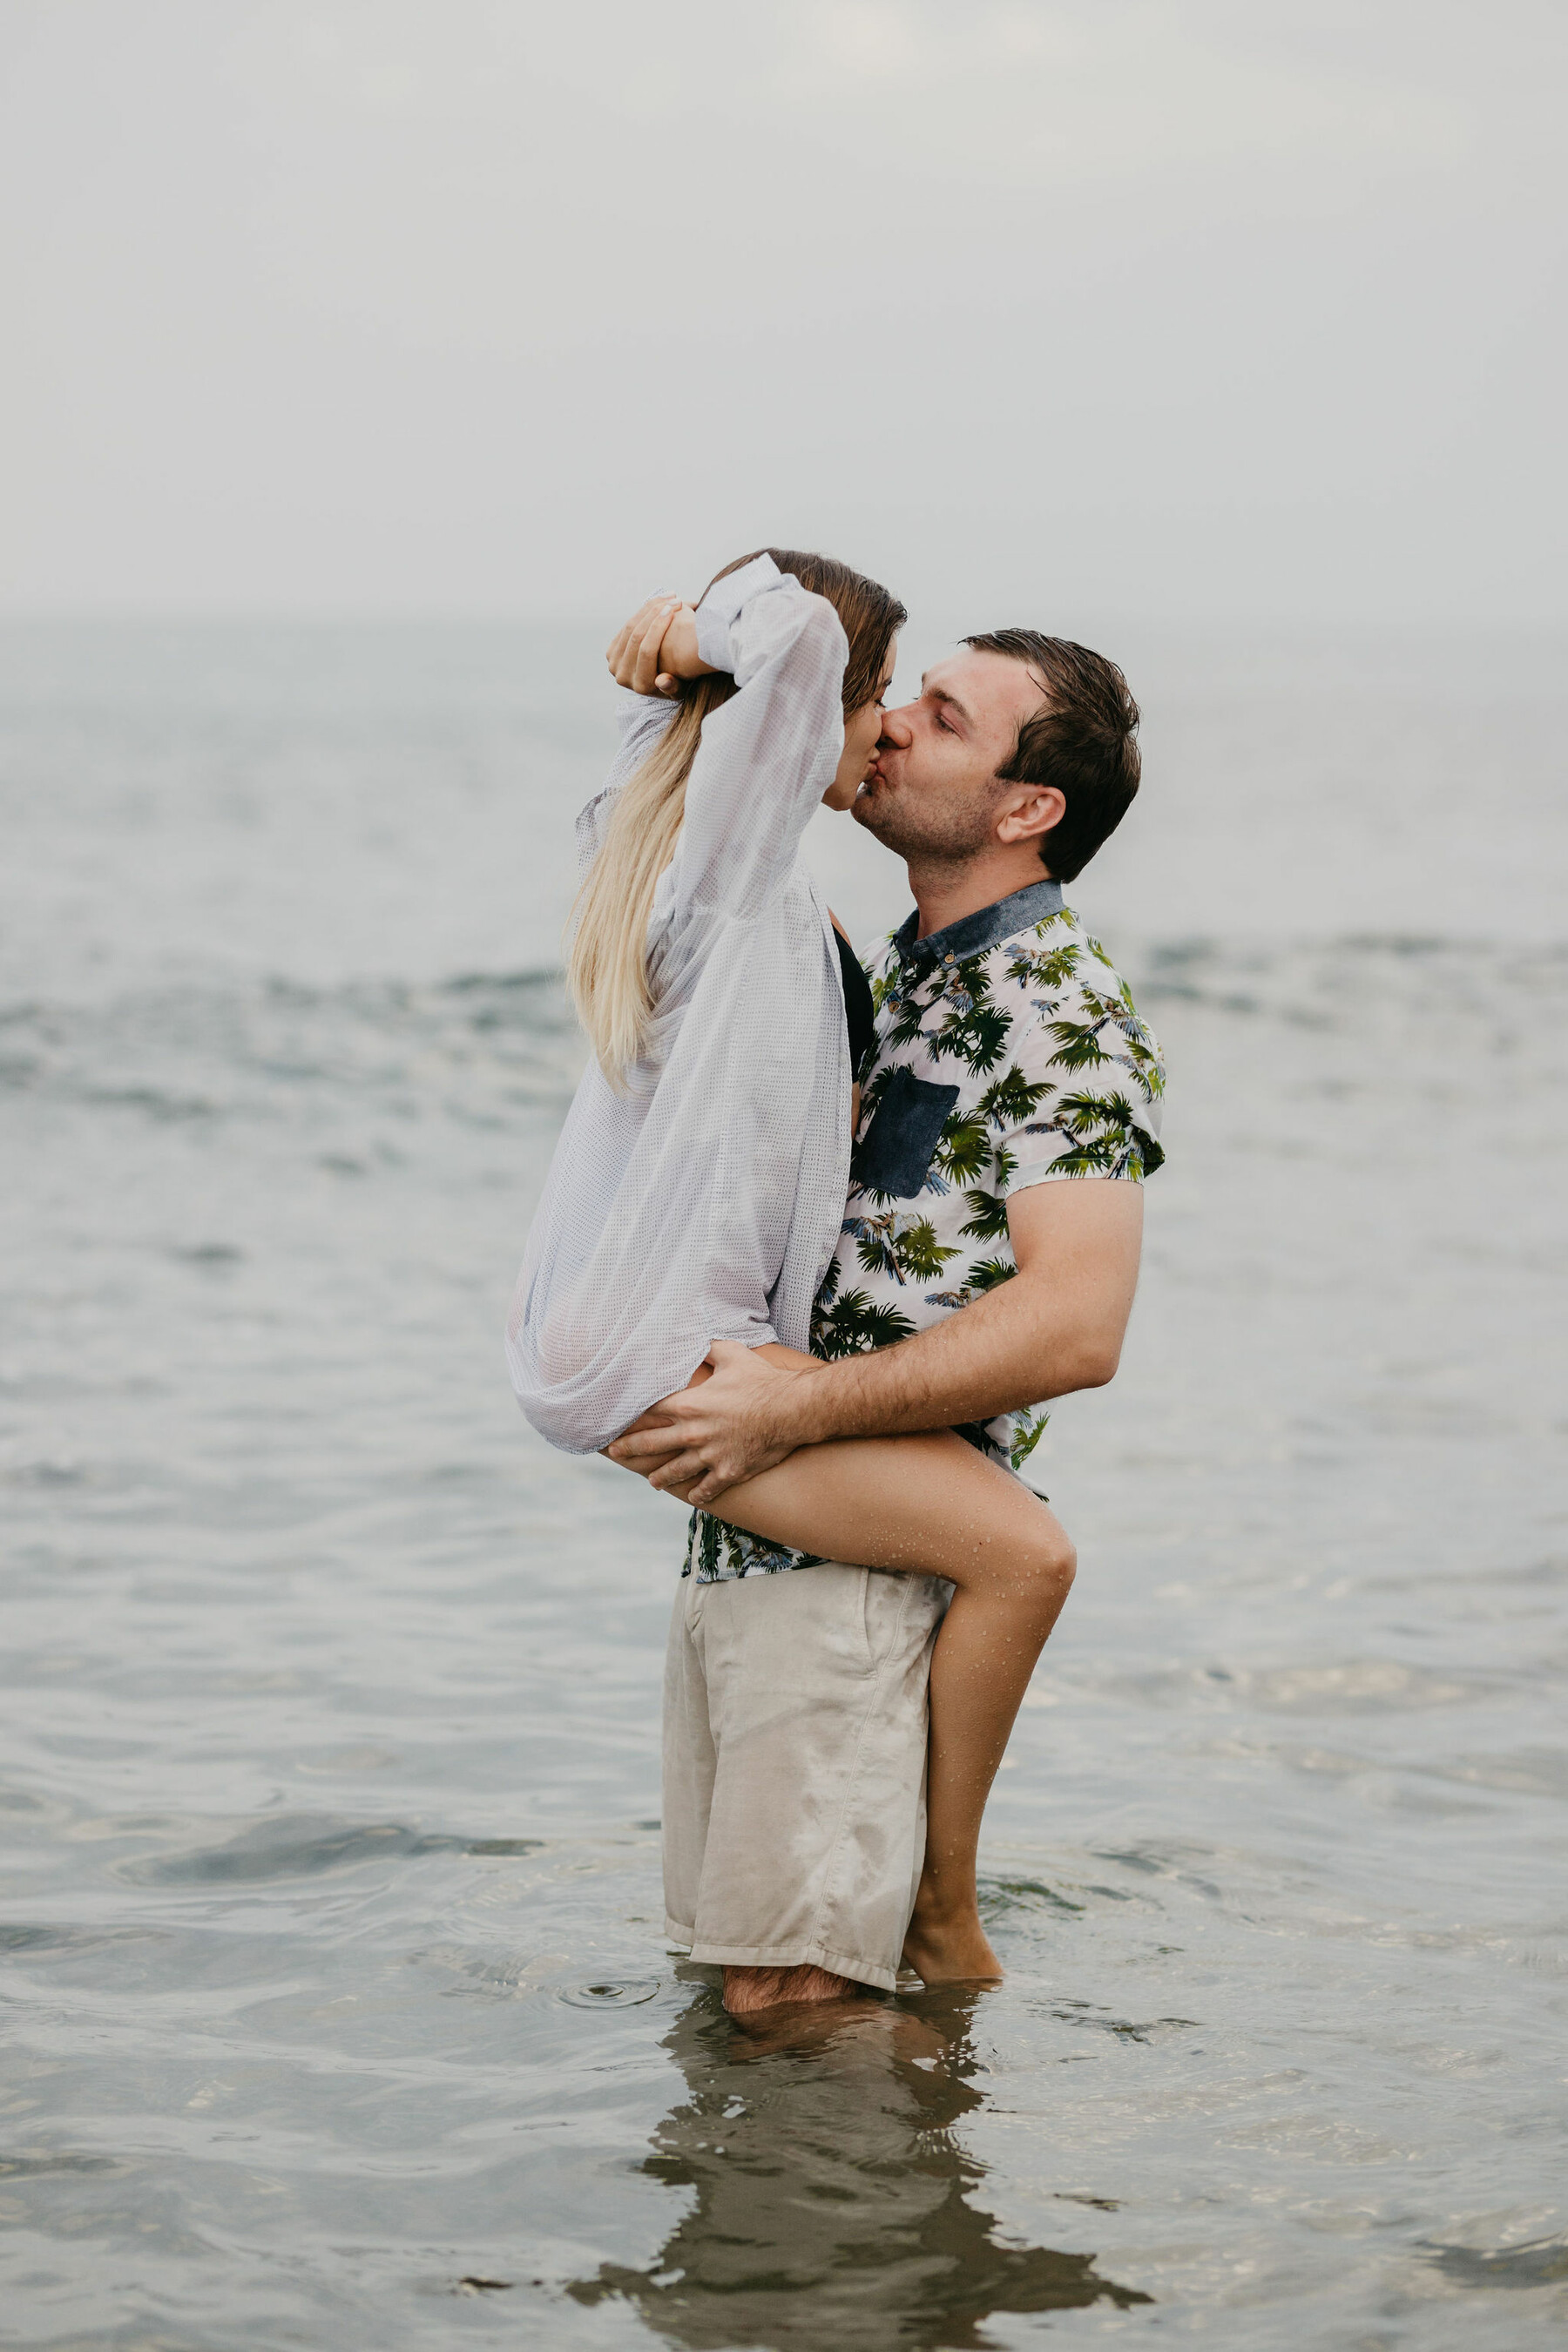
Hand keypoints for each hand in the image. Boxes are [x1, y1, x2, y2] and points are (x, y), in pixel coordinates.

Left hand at [605, 594, 708, 697]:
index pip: (646, 650)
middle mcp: (623, 676)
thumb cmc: (679, 683)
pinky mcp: (611, 652)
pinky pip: (626, 625)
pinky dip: (642, 611)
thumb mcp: (681, 689)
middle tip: (675, 599)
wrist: (661, 681)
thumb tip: (662, 681)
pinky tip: (658, 602)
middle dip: (655, 613)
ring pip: (630, 627)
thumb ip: (673, 688)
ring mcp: (614, 663)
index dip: (659, 627)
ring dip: (650, 608)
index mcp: (640, 685)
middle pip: (636, 637)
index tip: (676, 609)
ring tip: (670, 596)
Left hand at [606, 1340, 808, 1504]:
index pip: (650, 1411)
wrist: (792, 1410)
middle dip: (630, 1448)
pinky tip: (694, 1496)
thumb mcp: (732, 1354)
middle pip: (652, 1444)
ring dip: (661, 1476)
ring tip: (652, 1481)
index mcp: (688, 1404)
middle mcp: (693, 1433)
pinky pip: (708, 1488)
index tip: (617, 1420)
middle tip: (615, 1452)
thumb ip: (709, 1349)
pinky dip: (700, 1494)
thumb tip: (696, 1340)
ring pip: (676, 1470)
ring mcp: (709, 1455)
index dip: (632, 1416)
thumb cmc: (762, 1380)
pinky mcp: (728, 1472)